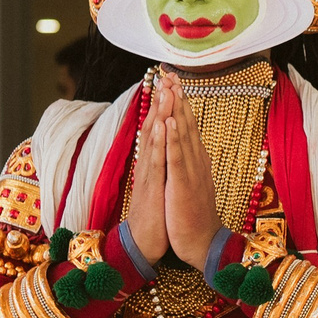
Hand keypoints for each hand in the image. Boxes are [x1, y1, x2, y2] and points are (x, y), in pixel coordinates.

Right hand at [127, 79, 170, 261]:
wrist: (146, 243)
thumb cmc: (156, 214)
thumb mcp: (161, 183)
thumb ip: (162, 163)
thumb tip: (166, 146)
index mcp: (155, 162)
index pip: (160, 128)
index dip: (165, 105)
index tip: (171, 82)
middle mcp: (150, 164)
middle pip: (155, 126)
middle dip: (161, 100)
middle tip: (167, 74)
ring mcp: (149, 175)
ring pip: (155, 139)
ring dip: (160, 113)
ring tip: (165, 90)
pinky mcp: (151, 188)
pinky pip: (157, 162)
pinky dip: (159, 143)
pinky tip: (162, 125)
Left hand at [163, 76, 221, 267]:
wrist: (202, 245)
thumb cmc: (193, 217)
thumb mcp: (191, 184)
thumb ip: (190, 164)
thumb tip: (189, 149)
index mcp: (196, 161)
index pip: (188, 127)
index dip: (181, 104)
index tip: (173, 82)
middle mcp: (196, 162)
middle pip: (187, 124)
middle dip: (177, 98)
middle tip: (171, 73)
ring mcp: (191, 172)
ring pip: (183, 135)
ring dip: (176, 110)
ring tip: (170, 87)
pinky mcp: (182, 185)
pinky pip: (177, 158)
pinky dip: (173, 139)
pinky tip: (169, 122)